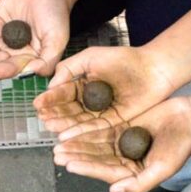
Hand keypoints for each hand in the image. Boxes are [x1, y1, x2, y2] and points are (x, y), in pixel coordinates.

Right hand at [34, 46, 177, 138]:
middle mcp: (89, 100)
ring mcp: (100, 112)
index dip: (50, 99)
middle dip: (54, 114)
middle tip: (42, 118)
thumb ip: (70, 68)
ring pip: (78, 122)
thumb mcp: (91, 56)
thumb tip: (51, 85)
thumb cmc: (124, 59)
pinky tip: (67, 135)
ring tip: (50, 127)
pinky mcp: (113, 122)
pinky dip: (80, 133)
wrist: (153, 69)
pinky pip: (94, 129)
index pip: (62, 93)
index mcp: (82, 84)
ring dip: (63, 125)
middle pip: (68, 110)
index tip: (37, 104)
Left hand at [53, 97, 190, 191]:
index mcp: (131, 174)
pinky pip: (98, 129)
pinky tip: (69, 130)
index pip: (105, 172)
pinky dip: (83, 130)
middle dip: (76, 156)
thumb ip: (140, 183)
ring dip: (76, 144)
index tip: (69, 165)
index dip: (87, 168)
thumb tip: (114, 191)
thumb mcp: (163, 168)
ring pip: (93, 145)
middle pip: (95, 159)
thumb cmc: (180, 146)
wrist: (190, 120)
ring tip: (58, 143)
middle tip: (56, 155)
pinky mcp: (119, 128)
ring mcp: (120, 144)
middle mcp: (123, 161)